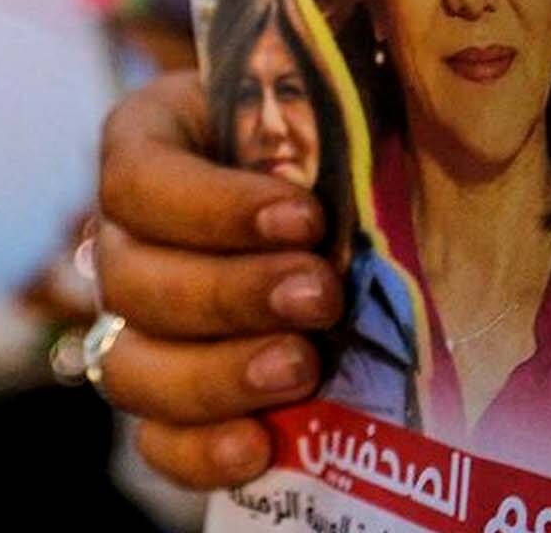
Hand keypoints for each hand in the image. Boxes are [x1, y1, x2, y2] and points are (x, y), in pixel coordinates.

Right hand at [94, 71, 342, 488]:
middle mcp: (129, 238)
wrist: (368, 202)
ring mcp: (140, 327)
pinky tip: (259, 447)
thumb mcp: (341, 98)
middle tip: (319, 296)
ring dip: (214, 374)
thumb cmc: (348, 132)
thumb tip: (421, 102)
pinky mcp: (173, 402)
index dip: (210, 206)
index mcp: (152, 142)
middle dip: (229, 293)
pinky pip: (156, 441)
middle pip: (130, 279)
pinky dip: (198, 451)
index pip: (137, 176)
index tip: (304, 217)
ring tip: (300, 370)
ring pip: (130, 366)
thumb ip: (346, 99)